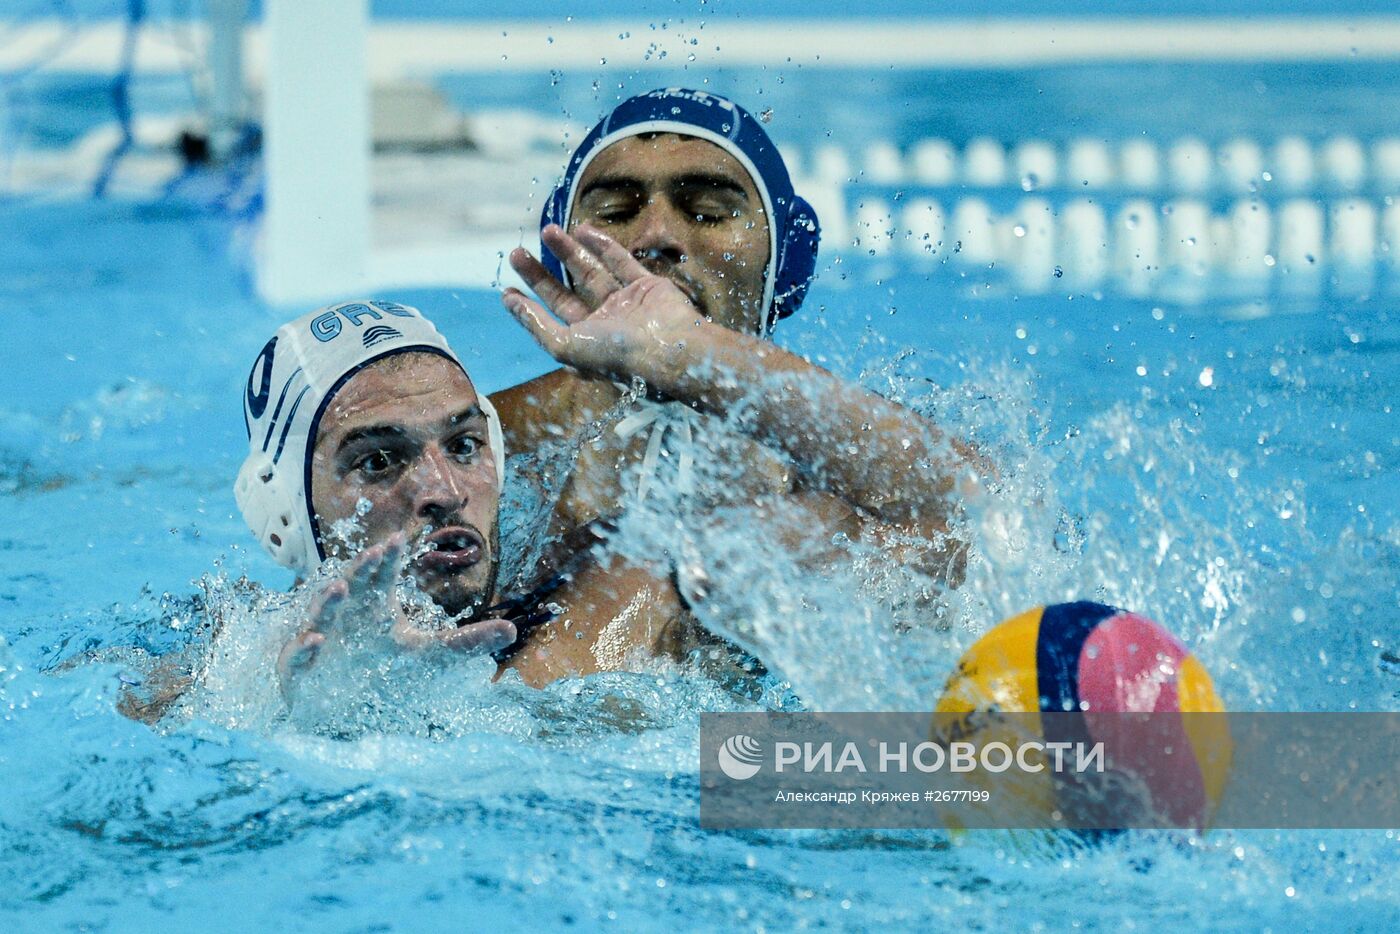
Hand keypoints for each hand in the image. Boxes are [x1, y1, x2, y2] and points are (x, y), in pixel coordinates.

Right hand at [276, 533, 515, 702]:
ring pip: (322, 613)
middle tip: (377, 552)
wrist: (336, 698)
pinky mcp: (299, 666)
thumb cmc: (379, 663)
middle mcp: (345, 613)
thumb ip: (466, 642)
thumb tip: (512, 630)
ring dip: (329, 600)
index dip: (388, 558)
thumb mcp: (428, 654)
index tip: (399, 539)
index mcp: (373, 604)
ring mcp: (319, 635)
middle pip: (351, 583)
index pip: (381, 575)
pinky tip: (315, 642)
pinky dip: (304, 648)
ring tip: (341, 589)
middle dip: (362, 568)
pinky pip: (297, 654)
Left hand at [502, 224, 713, 383]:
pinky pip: (622, 262)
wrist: (669, 348)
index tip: (506, 290)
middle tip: (516, 252)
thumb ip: (539, 327)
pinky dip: (604, 245)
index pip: (551, 320)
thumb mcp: (566, 347)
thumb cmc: (615, 354)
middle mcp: (605, 325)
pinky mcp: (647, 286)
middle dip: (540, 274)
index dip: (528, 306)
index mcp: (587, 344)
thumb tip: (512, 303)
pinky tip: (583, 229)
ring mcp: (627, 304)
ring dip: (568, 251)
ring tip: (547, 230)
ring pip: (591, 272)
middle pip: (565, 293)